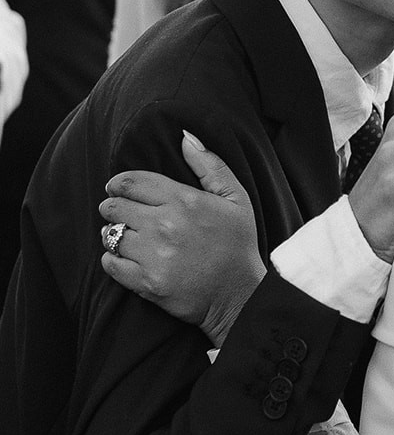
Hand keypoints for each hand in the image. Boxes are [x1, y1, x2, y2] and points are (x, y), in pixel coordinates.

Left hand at [99, 131, 265, 345]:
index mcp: (185, 201)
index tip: (118, 188)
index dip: (119, 183)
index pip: (132, 182)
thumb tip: (185, 138)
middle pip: (115, 206)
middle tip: (121, 212)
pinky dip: (113, 258)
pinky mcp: (147, 283)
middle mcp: (166, 226)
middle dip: (113, 206)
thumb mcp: (236, 199)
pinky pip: (111, 263)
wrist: (242, 297)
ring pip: (111, 234)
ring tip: (126, 235)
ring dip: (113, 232)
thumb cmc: (239, 245)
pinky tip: (127, 257)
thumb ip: (210, 165)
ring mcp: (154, 256)